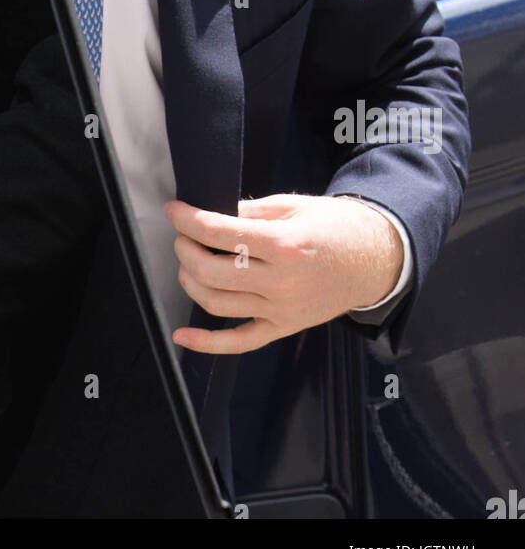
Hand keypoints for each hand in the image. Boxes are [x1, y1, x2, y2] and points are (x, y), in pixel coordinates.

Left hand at [165, 192, 404, 354]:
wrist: (374, 260)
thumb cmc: (336, 227)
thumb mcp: (294, 206)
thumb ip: (251, 212)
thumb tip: (214, 215)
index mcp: (284, 245)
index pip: (220, 233)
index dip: (188, 220)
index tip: (173, 210)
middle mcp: (281, 282)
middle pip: (211, 271)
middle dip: (185, 249)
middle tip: (182, 235)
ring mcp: (282, 310)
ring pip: (217, 304)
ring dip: (190, 281)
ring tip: (188, 263)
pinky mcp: (284, 327)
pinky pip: (240, 342)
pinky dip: (207, 343)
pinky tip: (183, 335)